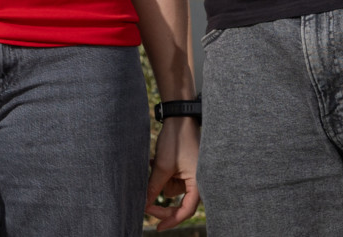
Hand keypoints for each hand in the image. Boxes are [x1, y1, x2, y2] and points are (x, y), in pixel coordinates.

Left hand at [144, 115, 199, 229]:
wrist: (179, 116)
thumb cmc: (176, 140)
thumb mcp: (162, 167)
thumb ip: (153, 188)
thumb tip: (144, 206)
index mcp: (199, 183)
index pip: (186, 210)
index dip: (171, 220)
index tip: (157, 227)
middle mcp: (199, 181)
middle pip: (178, 202)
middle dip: (161, 197)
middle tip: (145, 203)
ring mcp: (193, 174)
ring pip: (171, 189)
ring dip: (161, 180)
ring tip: (154, 163)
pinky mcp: (187, 167)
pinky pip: (172, 178)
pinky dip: (164, 173)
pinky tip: (155, 161)